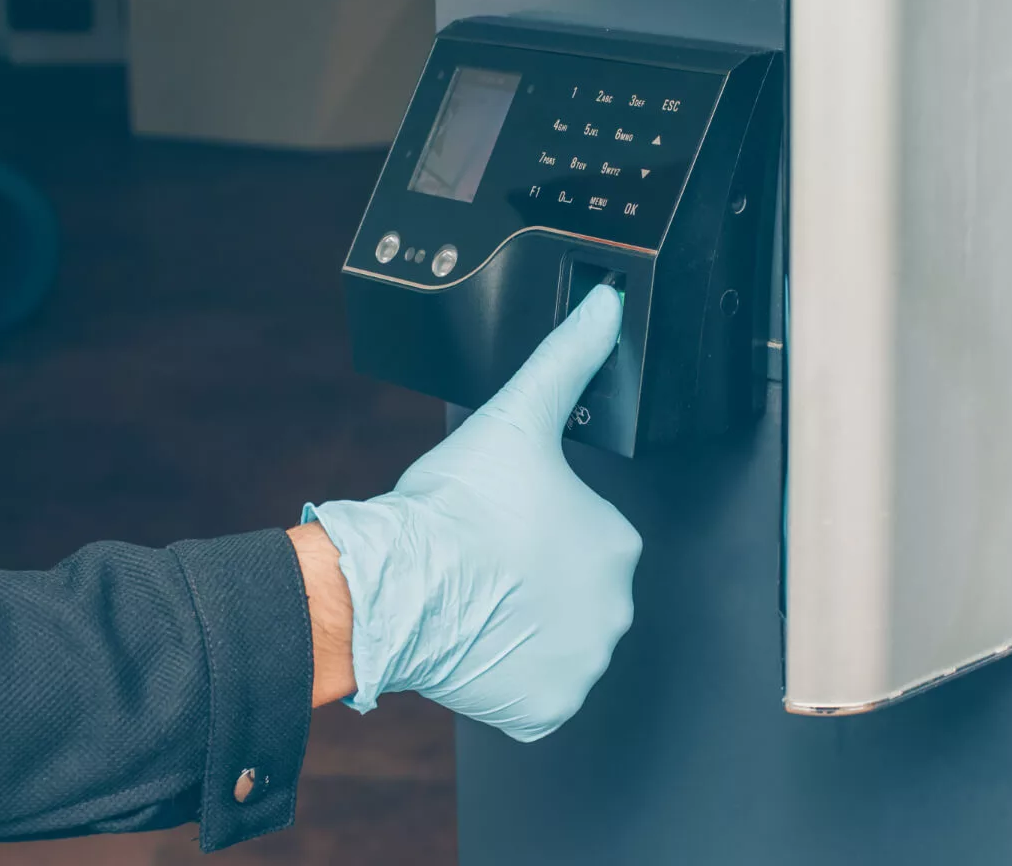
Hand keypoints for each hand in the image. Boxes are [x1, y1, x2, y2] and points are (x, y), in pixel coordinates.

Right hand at [304, 284, 640, 741]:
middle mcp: (614, 609)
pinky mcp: (546, 706)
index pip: (585, 536)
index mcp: (616, 544)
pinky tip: (480, 642)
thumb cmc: (452, 509)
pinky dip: (509, 675)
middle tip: (485, 561)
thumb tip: (606, 305)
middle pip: (573, 591)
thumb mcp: (518, 414)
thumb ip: (568, 357)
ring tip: (477, 596)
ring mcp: (581, 664)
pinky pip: (535, 692)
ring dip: (523, 626)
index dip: (537, 528)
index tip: (501, 525)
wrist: (395, 583)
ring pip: (555, 640)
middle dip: (535, 581)